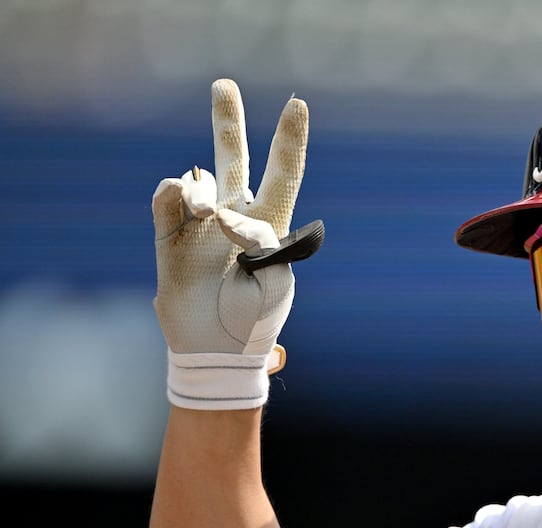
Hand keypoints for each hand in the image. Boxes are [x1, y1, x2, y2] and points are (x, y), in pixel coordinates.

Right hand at [152, 78, 309, 409]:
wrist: (216, 352)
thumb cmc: (255, 319)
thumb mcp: (275, 278)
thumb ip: (260, 238)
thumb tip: (223, 213)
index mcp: (269, 225)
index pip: (283, 174)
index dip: (289, 140)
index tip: (297, 104)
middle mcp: (233, 216)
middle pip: (233, 158)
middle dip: (227, 121)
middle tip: (223, 84)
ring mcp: (199, 224)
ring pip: (198, 179)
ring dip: (205, 191)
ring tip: (210, 219)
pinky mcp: (169, 236)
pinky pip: (168, 199)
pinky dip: (178, 197)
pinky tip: (189, 208)